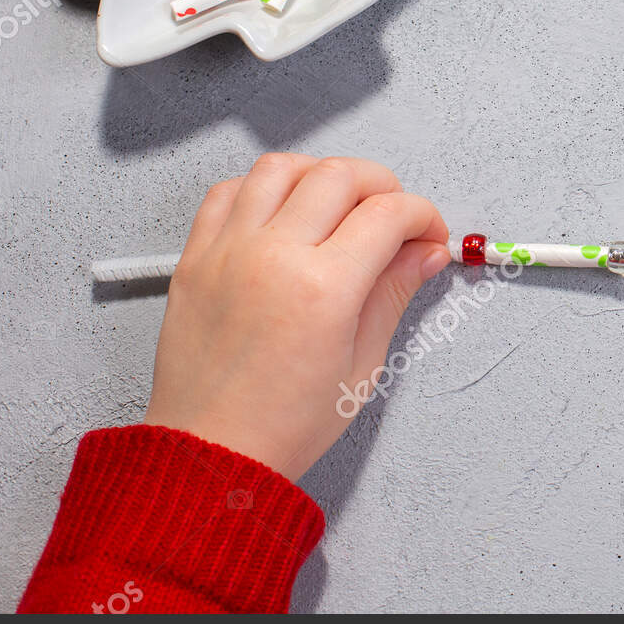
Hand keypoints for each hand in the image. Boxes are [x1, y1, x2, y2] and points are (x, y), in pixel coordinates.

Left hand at [143, 154, 449, 479]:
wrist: (210, 456)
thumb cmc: (282, 426)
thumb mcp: (362, 365)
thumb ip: (393, 295)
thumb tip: (422, 254)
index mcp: (323, 289)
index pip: (388, 213)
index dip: (422, 216)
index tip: (427, 235)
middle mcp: (273, 257)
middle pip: (339, 176)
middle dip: (382, 186)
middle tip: (394, 217)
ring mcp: (228, 253)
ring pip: (281, 168)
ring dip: (321, 175)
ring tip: (339, 205)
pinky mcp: (196, 258)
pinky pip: (228, 192)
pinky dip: (261, 188)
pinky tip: (283, 213)